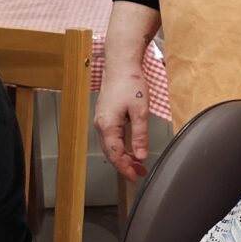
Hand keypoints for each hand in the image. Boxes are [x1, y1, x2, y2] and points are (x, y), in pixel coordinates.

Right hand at [93, 65, 152, 180]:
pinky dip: (119, 146)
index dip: (125, 168)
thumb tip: (140, 155)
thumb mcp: (140, 110)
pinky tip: (129, 148)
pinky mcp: (105, 115)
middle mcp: (100, 125)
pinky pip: (110, 137)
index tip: (134, 177)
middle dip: (124, 165)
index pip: (115, 154)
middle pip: (110, 152)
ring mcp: (101, 120)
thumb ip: (140, 135)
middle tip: (139, 173)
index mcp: (108, 125)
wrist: (120, 65)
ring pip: (110, 145)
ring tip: (137, 164)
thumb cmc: (130, 82)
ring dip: (122, 156)